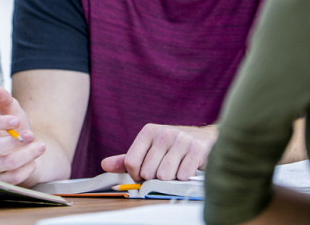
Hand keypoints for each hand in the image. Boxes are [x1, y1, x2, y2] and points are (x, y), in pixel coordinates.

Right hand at [0, 86, 45, 186]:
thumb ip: (5, 101)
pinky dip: (27, 169)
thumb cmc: (16, 129)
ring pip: (6, 163)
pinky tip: (34, 162)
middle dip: (15, 141)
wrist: (26, 151)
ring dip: (27, 155)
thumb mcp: (13, 113)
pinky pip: (13, 178)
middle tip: (32, 135)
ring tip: (41, 146)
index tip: (17, 120)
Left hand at [100, 123, 217, 180]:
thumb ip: (127, 159)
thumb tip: (104, 165)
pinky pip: (182, 176)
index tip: (144, 175)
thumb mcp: (149, 149)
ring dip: (171, 179)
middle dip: (155, 178)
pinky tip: (188, 168)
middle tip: (165, 170)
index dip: (136, 175)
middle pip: (148, 172)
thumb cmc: (172, 148)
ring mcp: (181, 140)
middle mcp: (164, 133)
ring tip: (177, 168)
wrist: (206, 139)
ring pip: (165, 176)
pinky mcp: (198, 150)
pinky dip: (184, 178)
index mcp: (148, 131)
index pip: (131, 162)